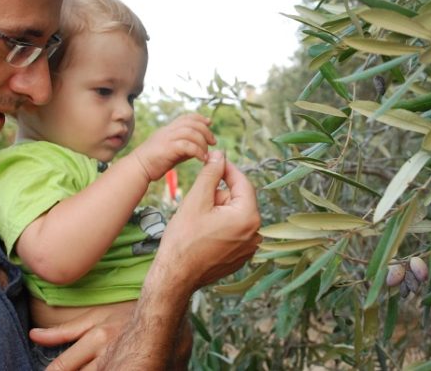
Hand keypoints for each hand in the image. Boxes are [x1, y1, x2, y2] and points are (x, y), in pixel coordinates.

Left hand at [29, 302, 133, 370]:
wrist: (165, 317)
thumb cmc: (126, 317)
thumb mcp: (95, 317)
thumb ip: (63, 331)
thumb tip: (33, 336)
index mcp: (97, 338)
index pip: (60, 367)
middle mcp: (109, 354)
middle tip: (75, 366)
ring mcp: (122, 364)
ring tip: (89, 367)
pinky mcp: (132, 369)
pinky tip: (102, 368)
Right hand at [134, 114, 214, 180]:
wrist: (137, 169)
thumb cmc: (154, 163)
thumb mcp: (172, 151)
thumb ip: (185, 146)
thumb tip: (201, 147)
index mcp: (168, 129)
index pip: (186, 117)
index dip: (200, 118)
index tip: (209, 123)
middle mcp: (168, 131)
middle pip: (192, 123)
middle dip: (206, 131)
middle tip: (213, 142)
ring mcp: (167, 138)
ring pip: (191, 132)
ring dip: (203, 143)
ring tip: (206, 154)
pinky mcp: (167, 148)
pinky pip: (187, 145)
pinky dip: (198, 151)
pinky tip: (201, 159)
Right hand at [151, 150, 261, 291]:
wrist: (175, 277)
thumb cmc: (183, 239)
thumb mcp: (196, 200)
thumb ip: (211, 173)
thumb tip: (220, 155)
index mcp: (248, 217)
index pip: (242, 182)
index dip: (227, 169)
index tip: (214, 160)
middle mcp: (255, 233)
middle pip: (239, 199)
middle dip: (220, 194)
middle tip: (198, 200)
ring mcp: (250, 247)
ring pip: (236, 215)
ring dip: (220, 210)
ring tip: (198, 219)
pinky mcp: (242, 256)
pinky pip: (235, 231)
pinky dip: (221, 225)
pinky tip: (203, 233)